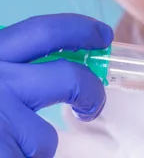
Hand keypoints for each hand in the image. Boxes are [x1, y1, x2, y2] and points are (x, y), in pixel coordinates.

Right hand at [0, 14, 112, 157]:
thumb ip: (8, 63)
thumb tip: (44, 64)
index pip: (45, 31)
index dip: (81, 30)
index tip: (102, 35)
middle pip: (70, 79)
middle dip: (90, 92)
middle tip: (93, 104)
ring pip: (44, 137)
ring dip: (33, 145)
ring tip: (8, 145)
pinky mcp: (3, 152)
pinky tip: (4, 153)